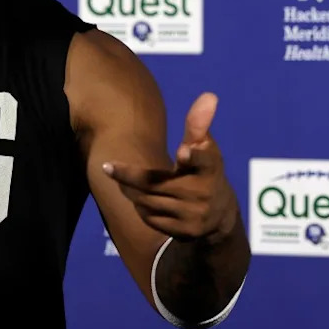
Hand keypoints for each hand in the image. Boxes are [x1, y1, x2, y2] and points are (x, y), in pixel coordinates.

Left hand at [102, 93, 237, 243]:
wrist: (220, 214)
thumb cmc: (204, 171)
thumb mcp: (204, 147)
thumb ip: (198, 124)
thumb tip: (208, 96)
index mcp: (210, 166)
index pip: (204, 158)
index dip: (195, 154)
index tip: (184, 151)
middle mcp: (204, 192)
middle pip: (154, 183)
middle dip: (128, 176)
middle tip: (109, 168)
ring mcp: (195, 215)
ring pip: (148, 202)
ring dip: (134, 192)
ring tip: (128, 185)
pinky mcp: (186, 233)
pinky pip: (150, 219)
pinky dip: (142, 209)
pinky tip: (142, 202)